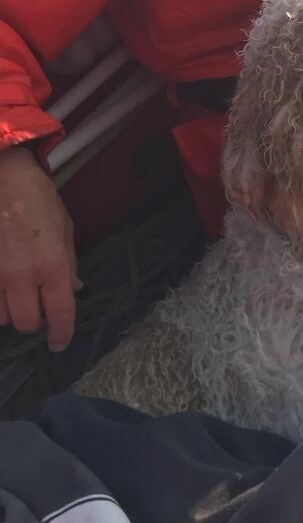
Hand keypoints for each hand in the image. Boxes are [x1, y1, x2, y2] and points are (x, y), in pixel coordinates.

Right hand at [0, 147, 79, 350]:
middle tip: (40, 314)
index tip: (60, 344)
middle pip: (25, 323)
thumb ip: (70, 265)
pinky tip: (3, 291)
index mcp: (53, 265)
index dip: (61, 334)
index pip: (60, 313)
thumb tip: (75, 290)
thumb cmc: (39, 200)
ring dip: (11, 313)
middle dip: (34, 324)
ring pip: (0, 316)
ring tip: (19, 300)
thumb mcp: (66, 231)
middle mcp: (23, 275)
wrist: (2, 178)